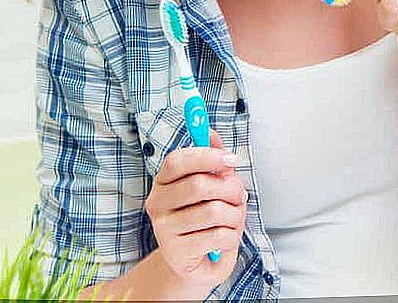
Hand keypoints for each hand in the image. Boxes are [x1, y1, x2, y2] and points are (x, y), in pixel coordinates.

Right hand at [145, 130, 247, 292]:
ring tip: (232, 221)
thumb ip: (211, 160)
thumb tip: (210, 132)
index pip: (177, 161)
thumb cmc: (205, 222)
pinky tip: (225, 241)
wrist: (195, 266)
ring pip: (213, 211)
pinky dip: (232, 237)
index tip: (232, 159)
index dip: (206, 156)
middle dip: (230, 189)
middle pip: (198, 184)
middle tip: (239, 196)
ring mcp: (163, 230)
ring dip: (234, 215)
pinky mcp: (176, 253)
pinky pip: (218, 235)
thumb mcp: (211, 188)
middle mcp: (157, 204)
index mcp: (163, 183)